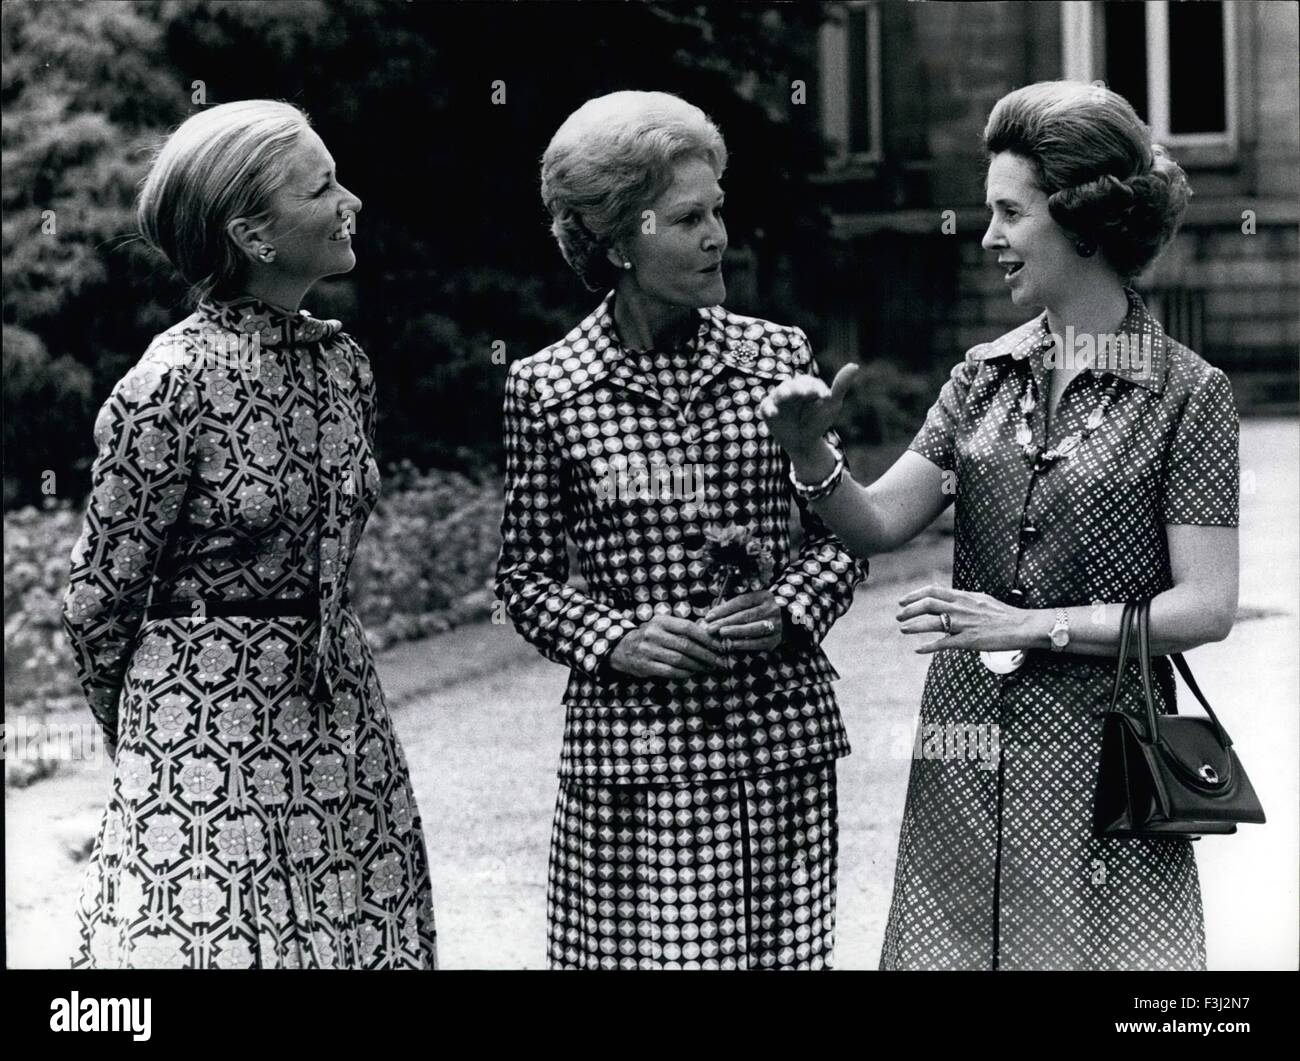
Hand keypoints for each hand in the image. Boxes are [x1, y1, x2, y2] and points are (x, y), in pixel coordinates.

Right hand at [609, 614, 726, 678]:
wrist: (623, 648)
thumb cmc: (651, 637)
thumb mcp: (662, 626)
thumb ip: (682, 630)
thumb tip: (710, 638)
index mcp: (660, 621)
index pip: (688, 627)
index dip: (705, 637)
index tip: (717, 646)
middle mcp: (653, 633)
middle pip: (685, 645)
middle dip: (705, 654)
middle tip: (717, 661)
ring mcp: (648, 650)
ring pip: (679, 659)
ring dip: (697, 665)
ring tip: (707, 668)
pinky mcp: (645, 665)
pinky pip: (670, 671)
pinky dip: (684, 673)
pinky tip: (692, 673)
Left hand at [704, 590, 783, 652]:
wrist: (782, 623)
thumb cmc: (756, 612)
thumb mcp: (749, 604)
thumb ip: (732, 608)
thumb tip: (710, 617)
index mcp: (764, 596)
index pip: (741, 601)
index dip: (723, 609)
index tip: (709, 616)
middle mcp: (772, 609)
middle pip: (745, 615)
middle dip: (725, 622)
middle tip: (710, 628)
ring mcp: (776, 624)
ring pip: (752, 628)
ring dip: (735, 631)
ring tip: (721, 633)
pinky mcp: (775, 639)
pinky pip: (758, 643)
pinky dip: (744, 644)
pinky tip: (732, 644)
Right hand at [759, 364, 858, 457]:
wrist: (804, 443)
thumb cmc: (819, 421)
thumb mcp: (832, 405)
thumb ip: (840, 386)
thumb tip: (855, 365)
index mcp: (807, 386)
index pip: (810, 382)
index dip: (817, 388)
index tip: (826, 397)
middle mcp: (791, 390)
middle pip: (793, 385)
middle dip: (798, 388)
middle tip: (805, 393)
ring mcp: (779, 400)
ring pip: (779, 393)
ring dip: (783, 394)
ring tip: (786, 396)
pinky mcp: (768, 411)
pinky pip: (766, 407)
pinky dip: (769, 409)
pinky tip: (773, 413)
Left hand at [896, 584, 1033, 653]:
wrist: (1022, 626)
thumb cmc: (1003, 614)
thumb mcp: (980, 599)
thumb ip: (962, 600)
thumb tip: (947, 599)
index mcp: (964, 596)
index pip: (933, 591)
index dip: (914, 595)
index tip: (903, 601)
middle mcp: (962, 608)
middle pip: (928, 605)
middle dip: (909, 610)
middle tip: (898, 616)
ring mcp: (965, 624)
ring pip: (932, 623)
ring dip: (914, 626)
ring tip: (903, 629)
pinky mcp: (969, 641)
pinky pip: (944, 643)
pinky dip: (928, 646)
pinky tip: (918, 649)